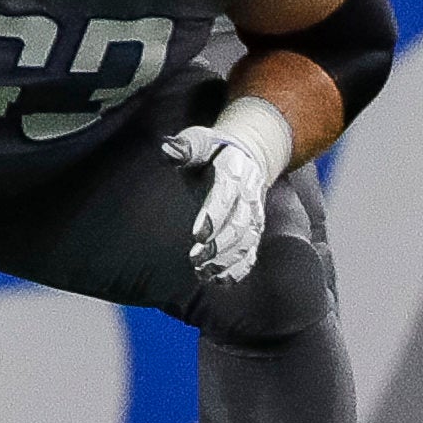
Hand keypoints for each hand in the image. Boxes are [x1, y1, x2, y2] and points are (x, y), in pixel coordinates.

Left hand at [163, 123, 273, 283]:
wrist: (248, 156)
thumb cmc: (214, 151)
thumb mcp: (200, 141)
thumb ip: (185, 147)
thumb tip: (168, 147)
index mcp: (235, 172)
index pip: (226, 197)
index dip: (213, 216)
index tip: (197, 235)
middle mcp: (249, 196)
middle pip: (239, 224)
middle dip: (219, 244)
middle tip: (196, 258)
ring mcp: (254, 215)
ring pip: (247, 242)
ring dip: (227, 260)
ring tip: (204, 272)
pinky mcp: (254, 230)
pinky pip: (251, 252)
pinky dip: (239, 269)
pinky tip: (221, 281)